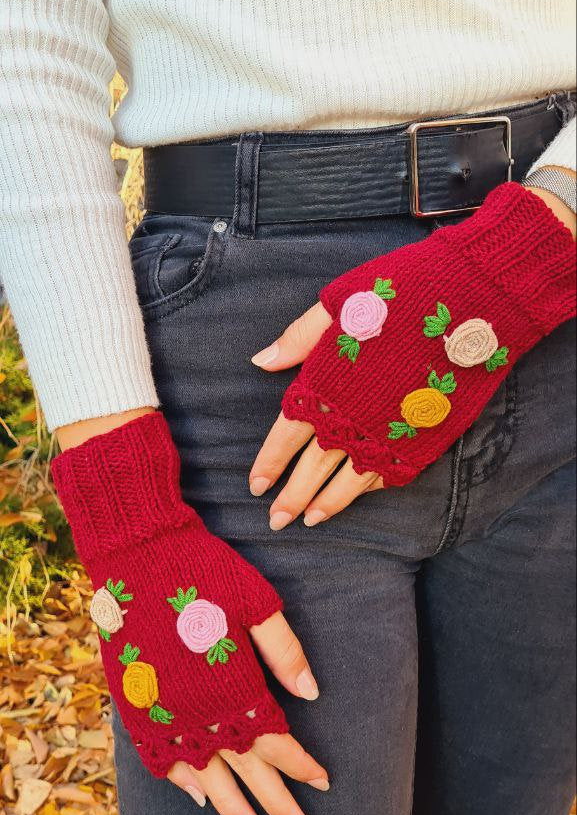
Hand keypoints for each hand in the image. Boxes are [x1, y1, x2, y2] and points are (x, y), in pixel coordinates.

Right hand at [52, 412, 328, 814]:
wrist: (136, 552)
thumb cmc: (203, 571)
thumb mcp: (256, 602)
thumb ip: (284, 651)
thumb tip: (312, 694)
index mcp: (233, 685)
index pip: (275, 742)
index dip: (300, 765)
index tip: (324, 782)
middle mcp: (198, 709)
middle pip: (244, 769)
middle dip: (275, 800)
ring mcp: (163, 710)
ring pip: (202, 775)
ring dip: (230, 805)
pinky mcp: (136, 703)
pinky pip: (160, 756)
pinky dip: (181, 780)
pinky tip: (199, 796)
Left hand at [249, 182, 575, 528]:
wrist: (471, 302)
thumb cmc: (401, 292)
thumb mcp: (340, 304)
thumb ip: (299, 338)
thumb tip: (260, 360)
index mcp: (324, 386)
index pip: (285, 437)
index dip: (269, 463)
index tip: (255, 486)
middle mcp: (352, 418)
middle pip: (312, 469)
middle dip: (291, 497)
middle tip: (275, 521)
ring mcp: (389, 435)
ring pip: (349, 482)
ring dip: (327, 504)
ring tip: (311, 521)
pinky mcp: (422, 441)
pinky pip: (390, 474)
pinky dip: (370, 489)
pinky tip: (358, 496)